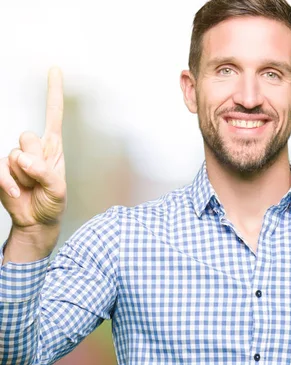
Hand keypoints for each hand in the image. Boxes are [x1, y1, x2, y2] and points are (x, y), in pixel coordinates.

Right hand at [0, 67, 66, 261]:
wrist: (37, 220)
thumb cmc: (52, 202)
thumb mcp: (58, 189)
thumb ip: (45, 173)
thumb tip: (24, 159)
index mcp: (53, 147)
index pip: (53, 115)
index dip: (53, 92)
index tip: (55, 69)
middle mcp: (34, 148)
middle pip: (28, 138)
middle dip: (34, 162)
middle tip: (39, 179)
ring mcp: (15, 158)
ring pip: (14, 155)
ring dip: (23, 176)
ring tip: (31, 188)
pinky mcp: (1, 169)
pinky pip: (0, 168)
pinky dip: (8, 183)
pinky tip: (17, 193)